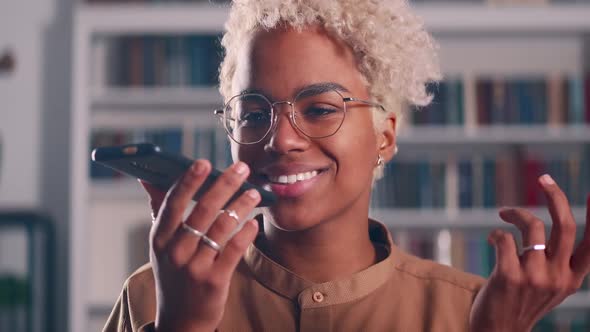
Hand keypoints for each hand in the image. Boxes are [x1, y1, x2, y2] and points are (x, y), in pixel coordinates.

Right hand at [141, 160, 260, 331]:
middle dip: (224, 185)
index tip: (204, 162)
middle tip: (242, 168)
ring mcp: (195, 267)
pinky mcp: (214, 281)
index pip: (173, 203)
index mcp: (160, 239)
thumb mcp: (161, 247)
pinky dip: (246, 233)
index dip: (189, 181)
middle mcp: (175, 252)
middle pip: (202, 210)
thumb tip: (147, 179)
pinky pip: (234, 250)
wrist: (181, 321)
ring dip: (241, 205)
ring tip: (255, 192)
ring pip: (222, 227)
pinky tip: (255, 222)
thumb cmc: (173, 275)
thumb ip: (159, 212)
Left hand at [469, 174, 589, 331]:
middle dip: (556, 195)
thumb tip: (550, 221)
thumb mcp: (550, 285)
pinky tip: (493, 239)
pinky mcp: (509, 276)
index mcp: (572, 278)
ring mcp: (534, 277)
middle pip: (565, 225)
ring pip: (532, 225)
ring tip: (505, 214)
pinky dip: (497, 232)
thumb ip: (557, 260)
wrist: (498, 331)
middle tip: (544, 178)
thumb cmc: (522, 301)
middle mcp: (558, 277)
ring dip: (515, 213)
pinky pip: (505, 238)